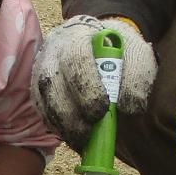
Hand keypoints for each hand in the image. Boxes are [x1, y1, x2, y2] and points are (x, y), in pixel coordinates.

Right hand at [31, 14, 156, 146]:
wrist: (97, 43)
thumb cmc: (118, 50)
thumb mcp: (135, 53)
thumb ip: (137, 75)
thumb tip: (130, 107)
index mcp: (77, 36)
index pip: (76, 58)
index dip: (88, 86)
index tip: (104, 107)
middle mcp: (52, 53)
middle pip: (52, 83)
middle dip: (73, 111)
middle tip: (94, 125)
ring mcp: (40, 73)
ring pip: (44, 102)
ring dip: (66, 125)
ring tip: (86, 138)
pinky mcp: (38, 92)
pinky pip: (44, 114)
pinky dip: (60, 129)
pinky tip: (77, 137)